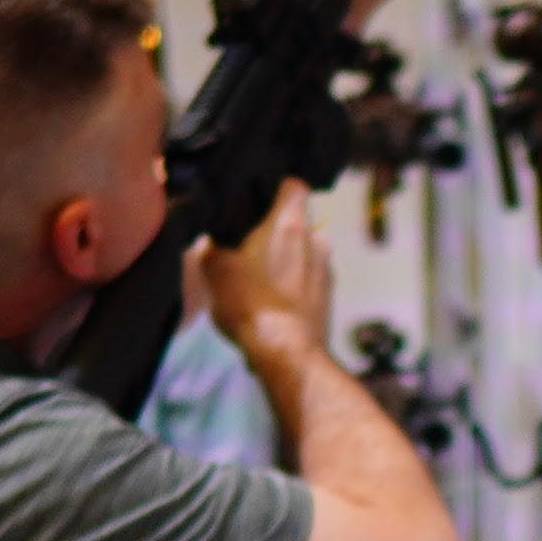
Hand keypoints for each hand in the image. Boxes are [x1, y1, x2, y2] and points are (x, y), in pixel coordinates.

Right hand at [197, 182, 335, 383]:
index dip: (276, 188)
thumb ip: (212, 247)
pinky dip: (295, 286)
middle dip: (275, 232)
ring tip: (261, 281)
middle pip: (296, 223)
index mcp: (290, 223)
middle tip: (248, 246)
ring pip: (304, 253)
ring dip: (286, 261)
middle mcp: (317, 240)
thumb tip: (212, 240)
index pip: (293, 185)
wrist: (287, 354)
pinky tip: (275, 304)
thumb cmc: (252, 303)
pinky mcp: (329, 298)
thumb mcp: (216, 270)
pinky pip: (309, 281)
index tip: (259, 198)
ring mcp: (328, 270)